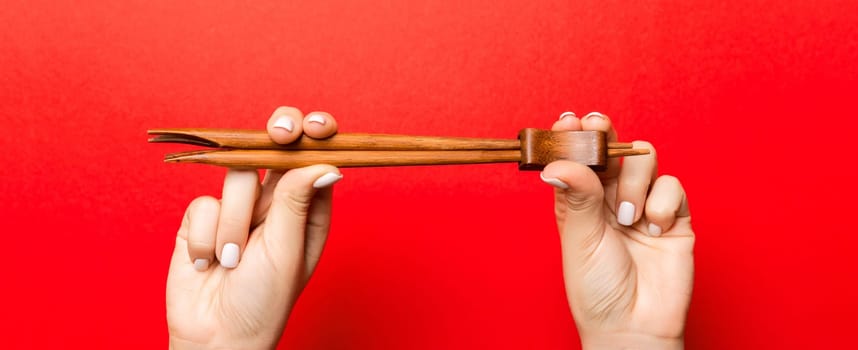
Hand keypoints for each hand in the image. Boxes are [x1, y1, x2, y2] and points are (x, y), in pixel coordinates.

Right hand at [166, 107, 342, 349]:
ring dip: (233, 222)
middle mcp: (277, 202)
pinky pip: (202, 203)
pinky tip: (207, 263)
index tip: (314, 127)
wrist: (214, 337)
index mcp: (309, 209)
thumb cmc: (263, 302)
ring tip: (231, 259)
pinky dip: (204, 237)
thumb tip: (326, 161)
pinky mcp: (203, 218)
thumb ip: (298, 202)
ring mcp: (239, 208)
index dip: (315, 134)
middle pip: (274, 147)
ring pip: (236, 177)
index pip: (315, 157)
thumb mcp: (287, 251)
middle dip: (275, 135)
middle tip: (280, 132)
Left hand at [540, 112, 692, 349]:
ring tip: (626, 216)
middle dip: (604, 133)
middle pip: (611, 148)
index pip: (575, 157)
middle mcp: (609, 197)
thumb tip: (556, 163)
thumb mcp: (579, 242)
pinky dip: (663, 203)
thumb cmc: (597, 290)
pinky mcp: (674, 216)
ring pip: (643, 159)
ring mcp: (643, 203)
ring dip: (633, 180)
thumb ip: (577, 199)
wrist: (634, 326)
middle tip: (597, 126)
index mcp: (578, 201)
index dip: (572, 137)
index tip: (567, 122)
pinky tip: (652, 229)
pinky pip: (673, 186)